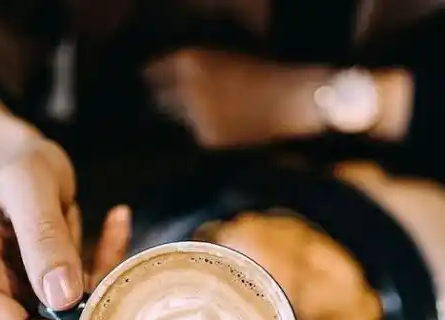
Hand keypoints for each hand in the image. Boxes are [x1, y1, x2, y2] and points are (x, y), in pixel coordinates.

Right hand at [0, 137, 130, 319]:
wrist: (19, 164)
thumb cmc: (19, 169)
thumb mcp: (29, 185)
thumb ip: (44, 238)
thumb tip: (63, 299)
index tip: (93, 301)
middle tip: (111, 267)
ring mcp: (8, 315)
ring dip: (99, 300)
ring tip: (111, 241)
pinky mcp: (36, 314)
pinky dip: (103, 282)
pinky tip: (116, 226)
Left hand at [144, 49, 331, 147]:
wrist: (292, 98)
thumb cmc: (262, 74)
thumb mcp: (222, 58)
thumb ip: (192, 70)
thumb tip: (164, 84)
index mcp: (189, 59)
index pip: (151, 72)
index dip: (152, 81)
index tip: (154, 88)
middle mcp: (187, 86)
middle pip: (157, 99)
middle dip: (161, 103)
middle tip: (167, 108)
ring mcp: (196, 113)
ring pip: (174, 120)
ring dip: (181, 120)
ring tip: (199, 118)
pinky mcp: (208, 137)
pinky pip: (194, 135)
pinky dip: (201, 133)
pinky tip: (219, 128)